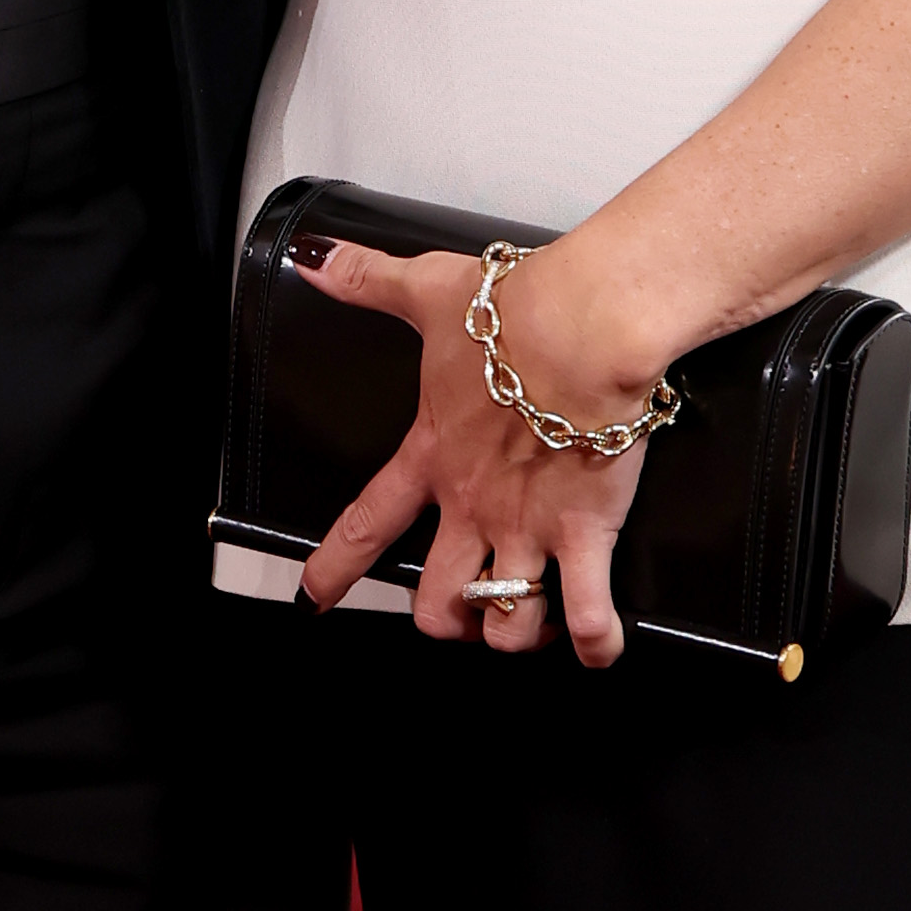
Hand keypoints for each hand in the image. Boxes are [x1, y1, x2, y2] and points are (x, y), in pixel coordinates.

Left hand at [292, 238, 661, 671]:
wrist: (585, 327)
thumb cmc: (516, 314)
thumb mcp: (429, 290)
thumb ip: (369, 281)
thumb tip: (316, 262)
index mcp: (433, 457)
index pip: (366, 524)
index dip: (335, 567)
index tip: (314, 597)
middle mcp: (473, 506)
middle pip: (438, 602)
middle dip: (446, 619)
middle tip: (463, 610)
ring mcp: (527, 528)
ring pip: (505, 622)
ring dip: (513, 634)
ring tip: (529, 624)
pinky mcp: (584, 534)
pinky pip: (587, 614)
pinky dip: (594, 642)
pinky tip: (596, 648)